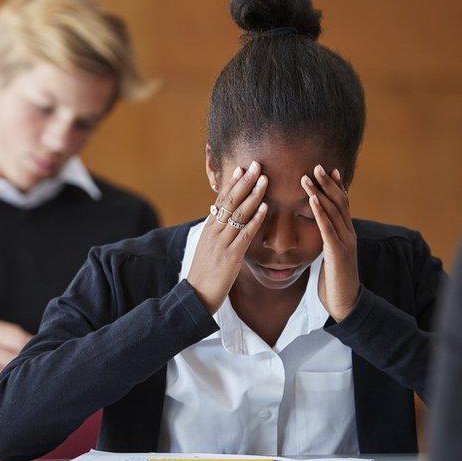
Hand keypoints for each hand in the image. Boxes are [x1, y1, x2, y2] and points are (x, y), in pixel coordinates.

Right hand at [0, 320, 31, 385]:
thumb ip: (4, 336)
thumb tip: (33, 346)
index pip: (19, 339)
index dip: (32, 347)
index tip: (41, 351)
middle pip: (14, 357)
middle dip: (25, 364)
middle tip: (35, 368)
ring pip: (5, 373)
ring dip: (13, 376)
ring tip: (21, 378)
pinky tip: (2, 384)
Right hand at [187, 161, 268, 313]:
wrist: (196, 295)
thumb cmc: (205, 273)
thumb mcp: (208, 248)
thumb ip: (217, 233)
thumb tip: (224, 221)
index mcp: (209, 229)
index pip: (221, 200)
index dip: (232, 183)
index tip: (241, 168)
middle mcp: (214, 232)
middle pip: (230, 201)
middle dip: (244, 182)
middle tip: (256, 165)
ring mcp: (222, 243)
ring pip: (238, 214)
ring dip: (253, 195)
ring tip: (264, 180)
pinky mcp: (230, 256)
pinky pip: (245, 234)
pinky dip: (255, 220)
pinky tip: (265, 208)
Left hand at [301, 164, 359, 321]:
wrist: (346, 303)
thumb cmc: (335, 281)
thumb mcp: (331, 256)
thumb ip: (328, 241)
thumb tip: (320, 231)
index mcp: (346, 234)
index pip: (342, 205)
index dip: (336, 187)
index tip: (328, 169)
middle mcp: (348, 234)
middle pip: (339, 203)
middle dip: (328, 183)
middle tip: (316, 165)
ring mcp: (345, 242)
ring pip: (333, 212)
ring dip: (319, 193)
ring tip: (308, 177)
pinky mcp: (337, 252)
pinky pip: (327, 228)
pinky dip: (319, 212)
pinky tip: (311, 200)